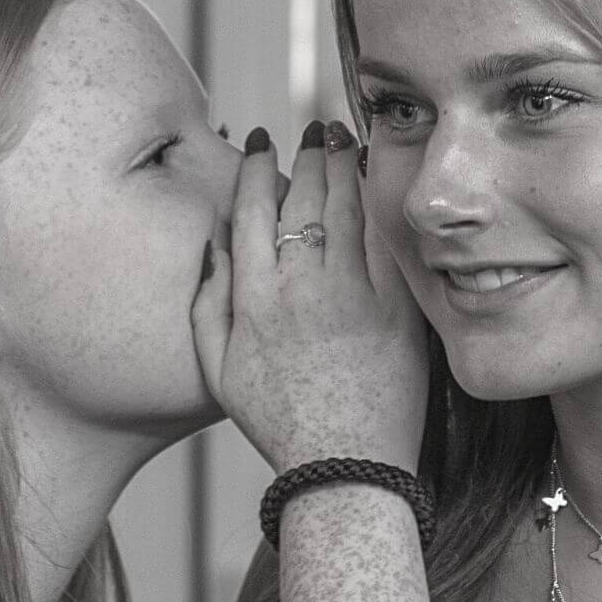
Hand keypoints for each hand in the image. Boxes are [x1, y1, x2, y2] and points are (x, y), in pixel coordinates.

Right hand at [193, 121, 429, 473]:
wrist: (345, 471)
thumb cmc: (278, 424)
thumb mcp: (218, 372)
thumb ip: (205, 306)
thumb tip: (214, 247)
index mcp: (253, 301)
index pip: (252, 211)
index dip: (257, 168)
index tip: (262, 143)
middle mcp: (300, 290)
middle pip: (303, 199)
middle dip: (307, 153)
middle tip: (313, 130)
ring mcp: (352, 299)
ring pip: (347, 210)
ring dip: (345, 165)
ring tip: (346, 139)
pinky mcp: (395, 312)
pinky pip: (388, 245)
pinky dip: (382, 207)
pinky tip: (380, 183)